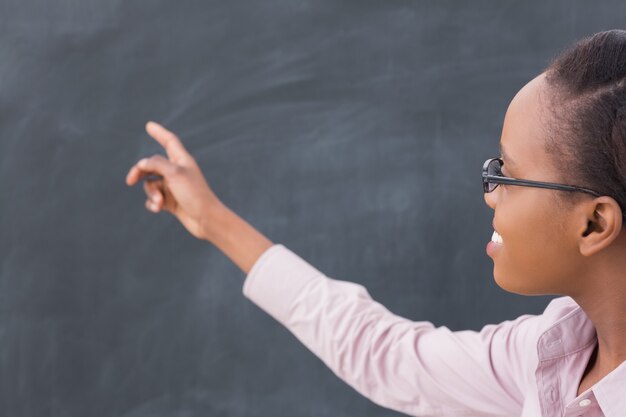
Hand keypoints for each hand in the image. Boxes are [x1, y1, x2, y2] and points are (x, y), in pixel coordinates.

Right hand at [126, 121, 223, 239]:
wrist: (206, 220)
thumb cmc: (194, 194)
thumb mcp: (174, 174)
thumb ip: (156, 164)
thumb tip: (142, 163)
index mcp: (182, 160)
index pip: (169, 141)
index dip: (159, 133)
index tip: (149, 125)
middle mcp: (177, 171)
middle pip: (152, 165)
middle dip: (140, 172)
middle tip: (129, 181)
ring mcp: (173, 187)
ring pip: (151, 184)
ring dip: (151, 193)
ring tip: (159, 202)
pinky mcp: (171, 201)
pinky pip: (154, 199)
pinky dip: (153, 203)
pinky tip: (158, 208)